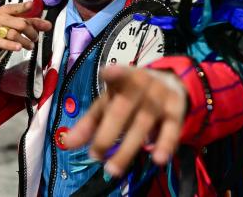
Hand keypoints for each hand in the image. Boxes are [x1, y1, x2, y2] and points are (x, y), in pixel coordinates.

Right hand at [0, 1, 51, 55]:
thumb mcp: (12, 21)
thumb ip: (30, 22)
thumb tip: (49, 25)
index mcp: (6, 10)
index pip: (15, 8)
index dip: (23, 7)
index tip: (31, 5)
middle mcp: (0, 17)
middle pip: (20, 23)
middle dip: (31, 32)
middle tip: (36, 38)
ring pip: (13, 34)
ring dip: (25, 41)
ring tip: (31, 46)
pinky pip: (1, 42)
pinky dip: (11, 45)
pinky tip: (19, 48)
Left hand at [64, 65, 186, 177]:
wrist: (170, 83)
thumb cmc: (130, 95)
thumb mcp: (109, 103)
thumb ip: (89, 124)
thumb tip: (66, 144)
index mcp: (122, 78)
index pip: (119, 74)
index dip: (115, 73)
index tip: (107, 72)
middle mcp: (142, 84)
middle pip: (122, 109)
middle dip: (107, 134)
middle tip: (95, 156)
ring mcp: (160, 96)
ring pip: (142, 124)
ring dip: (127, 149)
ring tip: (113, 169)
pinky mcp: (176, 110)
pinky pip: (171, 129)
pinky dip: (165, 144)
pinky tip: (158, 159)